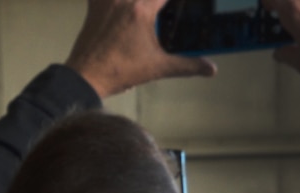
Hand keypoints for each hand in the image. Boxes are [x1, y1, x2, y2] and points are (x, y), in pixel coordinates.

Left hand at [66, 0, 215, 99]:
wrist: (86, 78)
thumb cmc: (121, 72)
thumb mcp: (158, 68)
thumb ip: (187, 66)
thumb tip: (212, 70)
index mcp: (143, 10)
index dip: (172, 1)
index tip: (172, 6)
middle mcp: (125, 0)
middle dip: (154, 1)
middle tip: (157, 8)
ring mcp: (107, 2)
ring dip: (135, 0)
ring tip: (141, 6)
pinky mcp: (94, 7)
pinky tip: (114, 3)